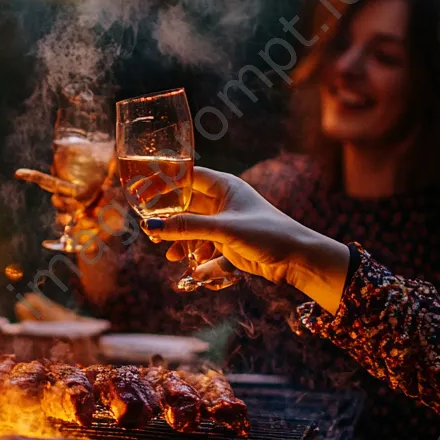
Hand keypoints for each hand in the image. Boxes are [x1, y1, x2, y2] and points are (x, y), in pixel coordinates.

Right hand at [140, 168, 349, 310]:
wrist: (298, 260)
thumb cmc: (267, 233)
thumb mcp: (223, 229)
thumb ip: (186, 228)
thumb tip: (151, 225)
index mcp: (223, 185)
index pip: (184, 177)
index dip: (162, 183)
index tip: (141, 193)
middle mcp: (221, 200)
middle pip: (183, 203)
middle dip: (166, 217)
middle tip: (148, 228)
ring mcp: (223, 220)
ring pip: (190, 225)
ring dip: (177, 238)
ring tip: (167, 252)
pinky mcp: (226, 240)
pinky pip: (200, 242)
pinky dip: (191, 251)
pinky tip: (187, 262)